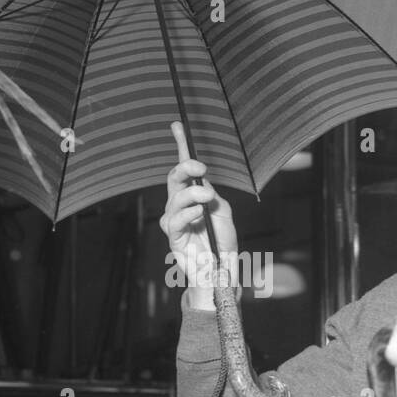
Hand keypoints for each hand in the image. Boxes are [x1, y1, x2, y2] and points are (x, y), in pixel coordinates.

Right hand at [160, 122, 238, 309]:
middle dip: (185, 167)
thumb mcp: (223, 212)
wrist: (221, 270)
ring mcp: (174, 221)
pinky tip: (198, 213)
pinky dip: (187, 213)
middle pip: (173, 178)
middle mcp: (179, 205)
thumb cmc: (222, 241)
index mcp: (192, 195)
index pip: (183, 168)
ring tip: (206, 198)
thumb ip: (212, 196)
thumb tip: (200, 183)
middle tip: (201, 168)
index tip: (178, 126)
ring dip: (191, 194)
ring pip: (174, 198)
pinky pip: (174, 221)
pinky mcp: (173, 238)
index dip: (180, 145)